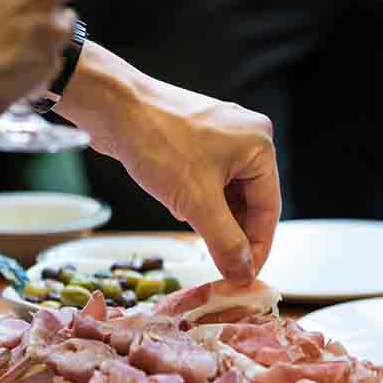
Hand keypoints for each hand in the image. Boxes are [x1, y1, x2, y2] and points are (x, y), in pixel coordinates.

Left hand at [55, 45, 280, 282]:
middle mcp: (246, 138)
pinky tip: (179, 207)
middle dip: (232, 232)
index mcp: (259, 145)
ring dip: (212, 217)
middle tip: (220, 264)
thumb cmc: (157, 141)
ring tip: (192, 228)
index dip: (257, 247)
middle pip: (250, 201)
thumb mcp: (197, 202)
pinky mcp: (197, 139)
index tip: (244, 276)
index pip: (269, 209)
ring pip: (227, 193)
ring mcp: (220, 137)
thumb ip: (225, 241)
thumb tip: (242, 273)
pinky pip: (208, 180)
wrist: (113, 107)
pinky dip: (198, 200)